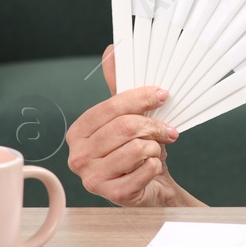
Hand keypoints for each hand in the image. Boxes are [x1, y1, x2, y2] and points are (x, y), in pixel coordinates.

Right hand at [66, 45, 202, 207]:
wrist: (150, 186)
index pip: (111, 107)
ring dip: (156, 148)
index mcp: (78, 132)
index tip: (162, 95)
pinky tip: (152, 167)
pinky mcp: (112, 195)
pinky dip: (155, 165)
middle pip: (125, 127)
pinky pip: (144, 170)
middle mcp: (78, 156)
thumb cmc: (136, 150)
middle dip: (154, 126)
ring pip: (137, 148)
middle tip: (168, 131)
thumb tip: (112, 51)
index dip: (141, 98)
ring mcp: (92, 178)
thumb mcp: (127, 116)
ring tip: (154, 151)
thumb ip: (118, 86)